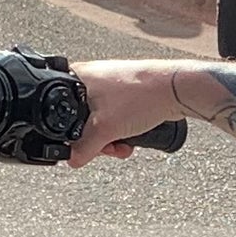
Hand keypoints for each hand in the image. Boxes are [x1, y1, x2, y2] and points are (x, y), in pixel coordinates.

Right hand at [65, 61, 201, 162]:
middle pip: (81, 121)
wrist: (175, 90)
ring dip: (111, 139)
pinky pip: (115, 118)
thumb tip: (72, 159)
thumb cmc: (140, 96)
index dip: (71, 135)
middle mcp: (90, 78)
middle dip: (97, 141)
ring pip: (100, 122)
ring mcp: (109, 86)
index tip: (85, 146)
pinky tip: (131, 140)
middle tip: (108, 145)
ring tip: (123, 144)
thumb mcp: (103, 130)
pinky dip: (121, 132)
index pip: (60, 112)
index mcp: (76, 78)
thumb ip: (83, 148)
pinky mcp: (126, 94)